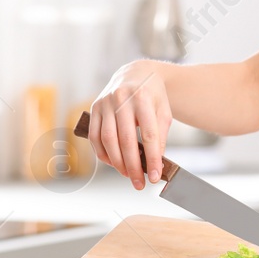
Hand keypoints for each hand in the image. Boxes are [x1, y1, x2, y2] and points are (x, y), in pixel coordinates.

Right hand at [87, 61, 170, 189]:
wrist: (136, 74)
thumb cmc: (152, 96)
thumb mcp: (164, 112)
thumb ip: (160, 136)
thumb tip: (155, 163)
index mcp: (143, 98)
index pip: (148, 134)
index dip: (152, 158)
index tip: (155, 176)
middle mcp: (122, 98)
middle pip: (126, 140)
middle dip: (133, 166)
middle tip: (139, 183)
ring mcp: (105, 103)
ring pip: (108, 140)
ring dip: (117, 162)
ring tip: (127, 175)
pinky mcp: (94, 108)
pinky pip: (94, 136)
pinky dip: (102, 153)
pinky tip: (113, 163)